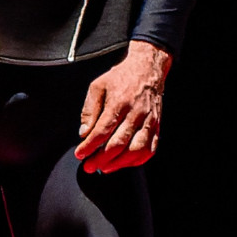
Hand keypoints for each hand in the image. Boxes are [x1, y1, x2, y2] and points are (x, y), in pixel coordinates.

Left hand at [77, 42, 169, 170]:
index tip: (80, 154)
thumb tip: (84, 133)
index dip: (89, 146)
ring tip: (104, 167)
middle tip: (88, 166)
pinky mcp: (157, 125)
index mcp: (119, 102)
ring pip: (136, 149)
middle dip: (101, 159)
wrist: (147, 68)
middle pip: (119, 143)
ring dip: (119, 163)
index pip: (103, 130)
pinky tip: (124, 162)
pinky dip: (136, 160)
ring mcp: (149, 120)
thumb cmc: (120, 78)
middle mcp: (136, 113)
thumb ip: (89, 110)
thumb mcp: (97, 87)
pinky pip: (150, 149)